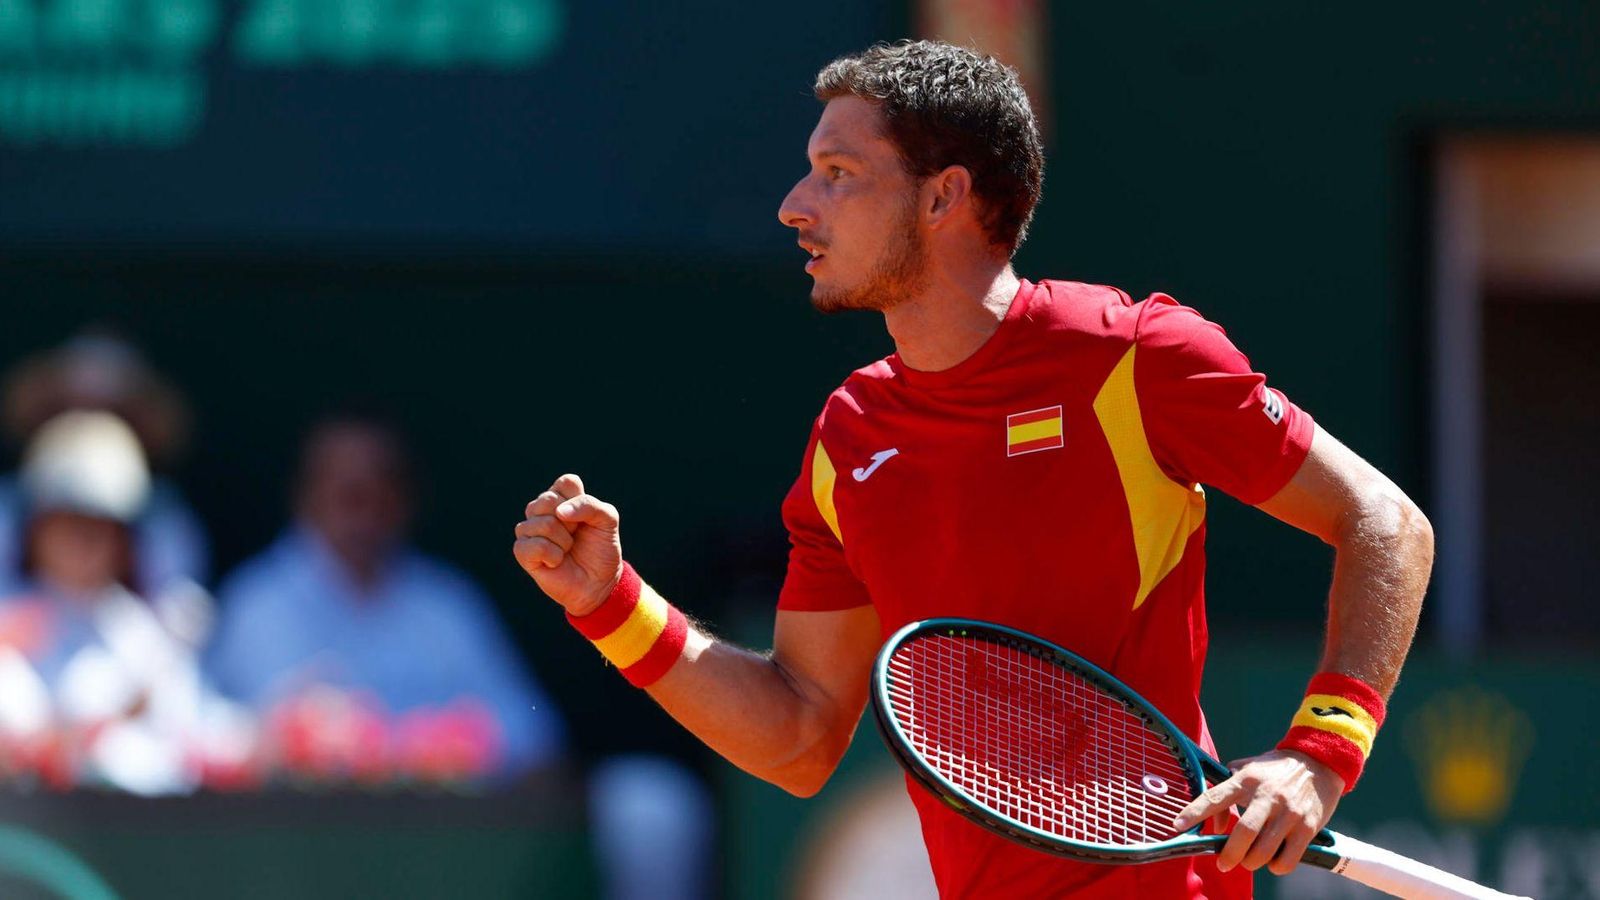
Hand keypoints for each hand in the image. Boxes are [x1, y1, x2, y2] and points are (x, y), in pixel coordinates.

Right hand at [513, 473, 622, 616]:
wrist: (598, 582)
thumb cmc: (601, 548)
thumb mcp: (608, 520)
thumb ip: (589, 505)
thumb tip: (560, 513)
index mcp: (561, 497)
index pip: (566, 483)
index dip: (580, 501)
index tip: (587, 519)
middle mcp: (541, 510)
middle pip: (549, 500)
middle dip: (571, 523)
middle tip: (575, 536)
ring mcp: (529, 530)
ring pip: (543, 523)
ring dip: (564, 541)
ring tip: (567, 550)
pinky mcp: (522, 551)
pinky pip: (535, 545)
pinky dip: (553, 556)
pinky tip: (556, 562)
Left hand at [1172, 749, 1343, 875]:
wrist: (1319, 762)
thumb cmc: (1275, 770)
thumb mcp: (1248, 771)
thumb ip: (1226, 792)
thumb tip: (1213, 825)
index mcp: (1246, 779)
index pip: (1214, 797)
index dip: (1194, 812)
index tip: (1177, 826)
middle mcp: (1267, 795)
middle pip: (1243, 833)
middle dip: (1229, 854)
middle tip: (1223, 862)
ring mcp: (1289, 812)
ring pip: (1263, 852)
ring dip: (1251, 862)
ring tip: (1249, 860)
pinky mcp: (1308, 827)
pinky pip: (1287, 860)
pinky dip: (1275, 867)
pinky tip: (1273, 860)